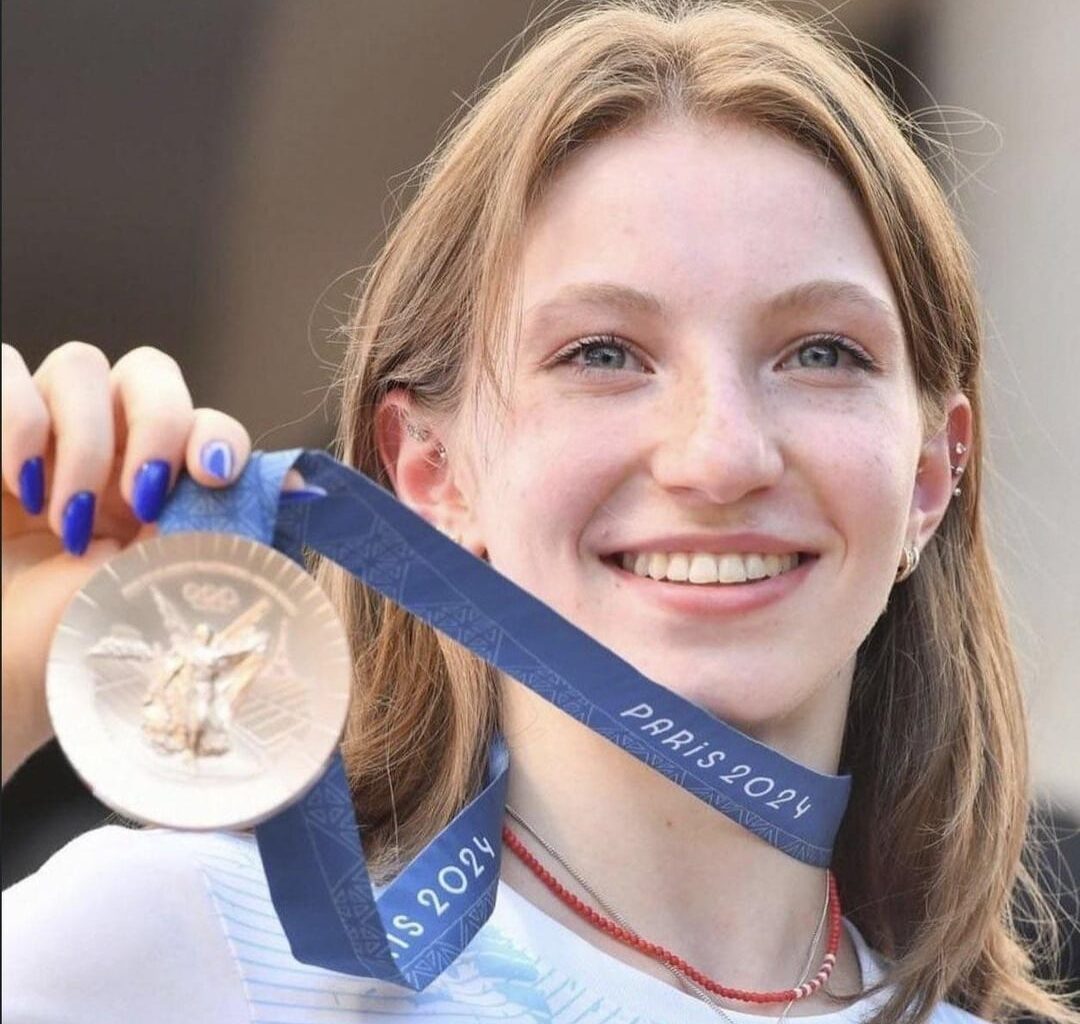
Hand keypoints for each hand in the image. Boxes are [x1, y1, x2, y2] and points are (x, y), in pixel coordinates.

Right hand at [0, 341, 307, 784]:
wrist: (2, 671)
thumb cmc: (85, 639)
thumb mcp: (167, 588)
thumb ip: (228, 536)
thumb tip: (304, 487)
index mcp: (164, 484)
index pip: (205, 423)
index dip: (213, 436)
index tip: (208, 477)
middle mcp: (110, 446)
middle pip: (151, 371)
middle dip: (155, 424)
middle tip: (139, 494)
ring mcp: (47, 431)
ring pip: (80, 364)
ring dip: (81, 439)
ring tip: (66, 519)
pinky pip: (3, 364)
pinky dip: (13, 420)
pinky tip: (18, 487)